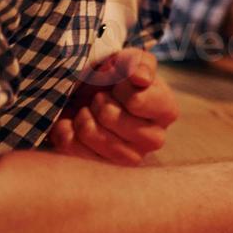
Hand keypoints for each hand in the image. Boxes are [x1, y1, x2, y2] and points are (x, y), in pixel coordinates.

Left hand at [48, 48, 179, 164]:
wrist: (89, 98)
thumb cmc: (114, 78)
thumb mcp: (128, 61)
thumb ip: (139, 63)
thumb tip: (140, 79)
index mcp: (166, 111)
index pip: (136, 100)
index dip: (119, 87)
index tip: (118, 84)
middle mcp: (154, 139)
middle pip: (111, 117)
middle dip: (99, 102)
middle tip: (100, 98)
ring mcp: (129, 158)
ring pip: (93, 136)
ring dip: (83, 117)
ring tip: (88, 111)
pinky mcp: (102, 170)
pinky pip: (73, 150)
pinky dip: (65, 131)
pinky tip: (73, 124)